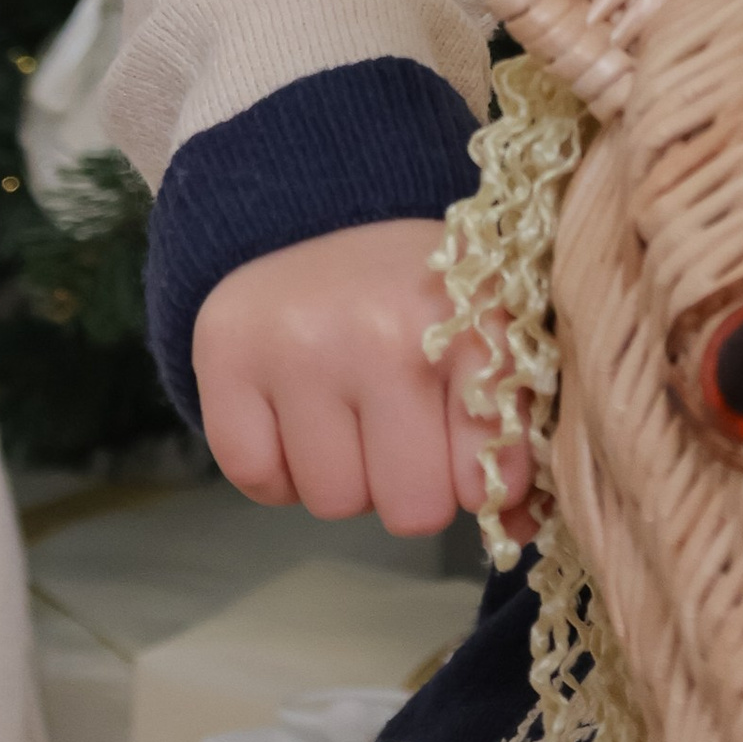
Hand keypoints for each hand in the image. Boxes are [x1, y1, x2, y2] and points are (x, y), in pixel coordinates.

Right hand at [192, 216, 531, 540]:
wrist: (326, 212)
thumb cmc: (426, 294)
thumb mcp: (493, 339)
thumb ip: (516, 436)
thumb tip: (516, 529)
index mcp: (471, 321)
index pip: (484, 474)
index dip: (475, 479)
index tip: (466, 445)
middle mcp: (382, 331)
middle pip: (410, 509)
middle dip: (411, 486)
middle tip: (403, 426)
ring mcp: (298, 344)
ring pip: (333, 502)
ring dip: (345, 477)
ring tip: (350, 412)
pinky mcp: (226, 355)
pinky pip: (257, 480)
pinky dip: (278, 470)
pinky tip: (298, 416)